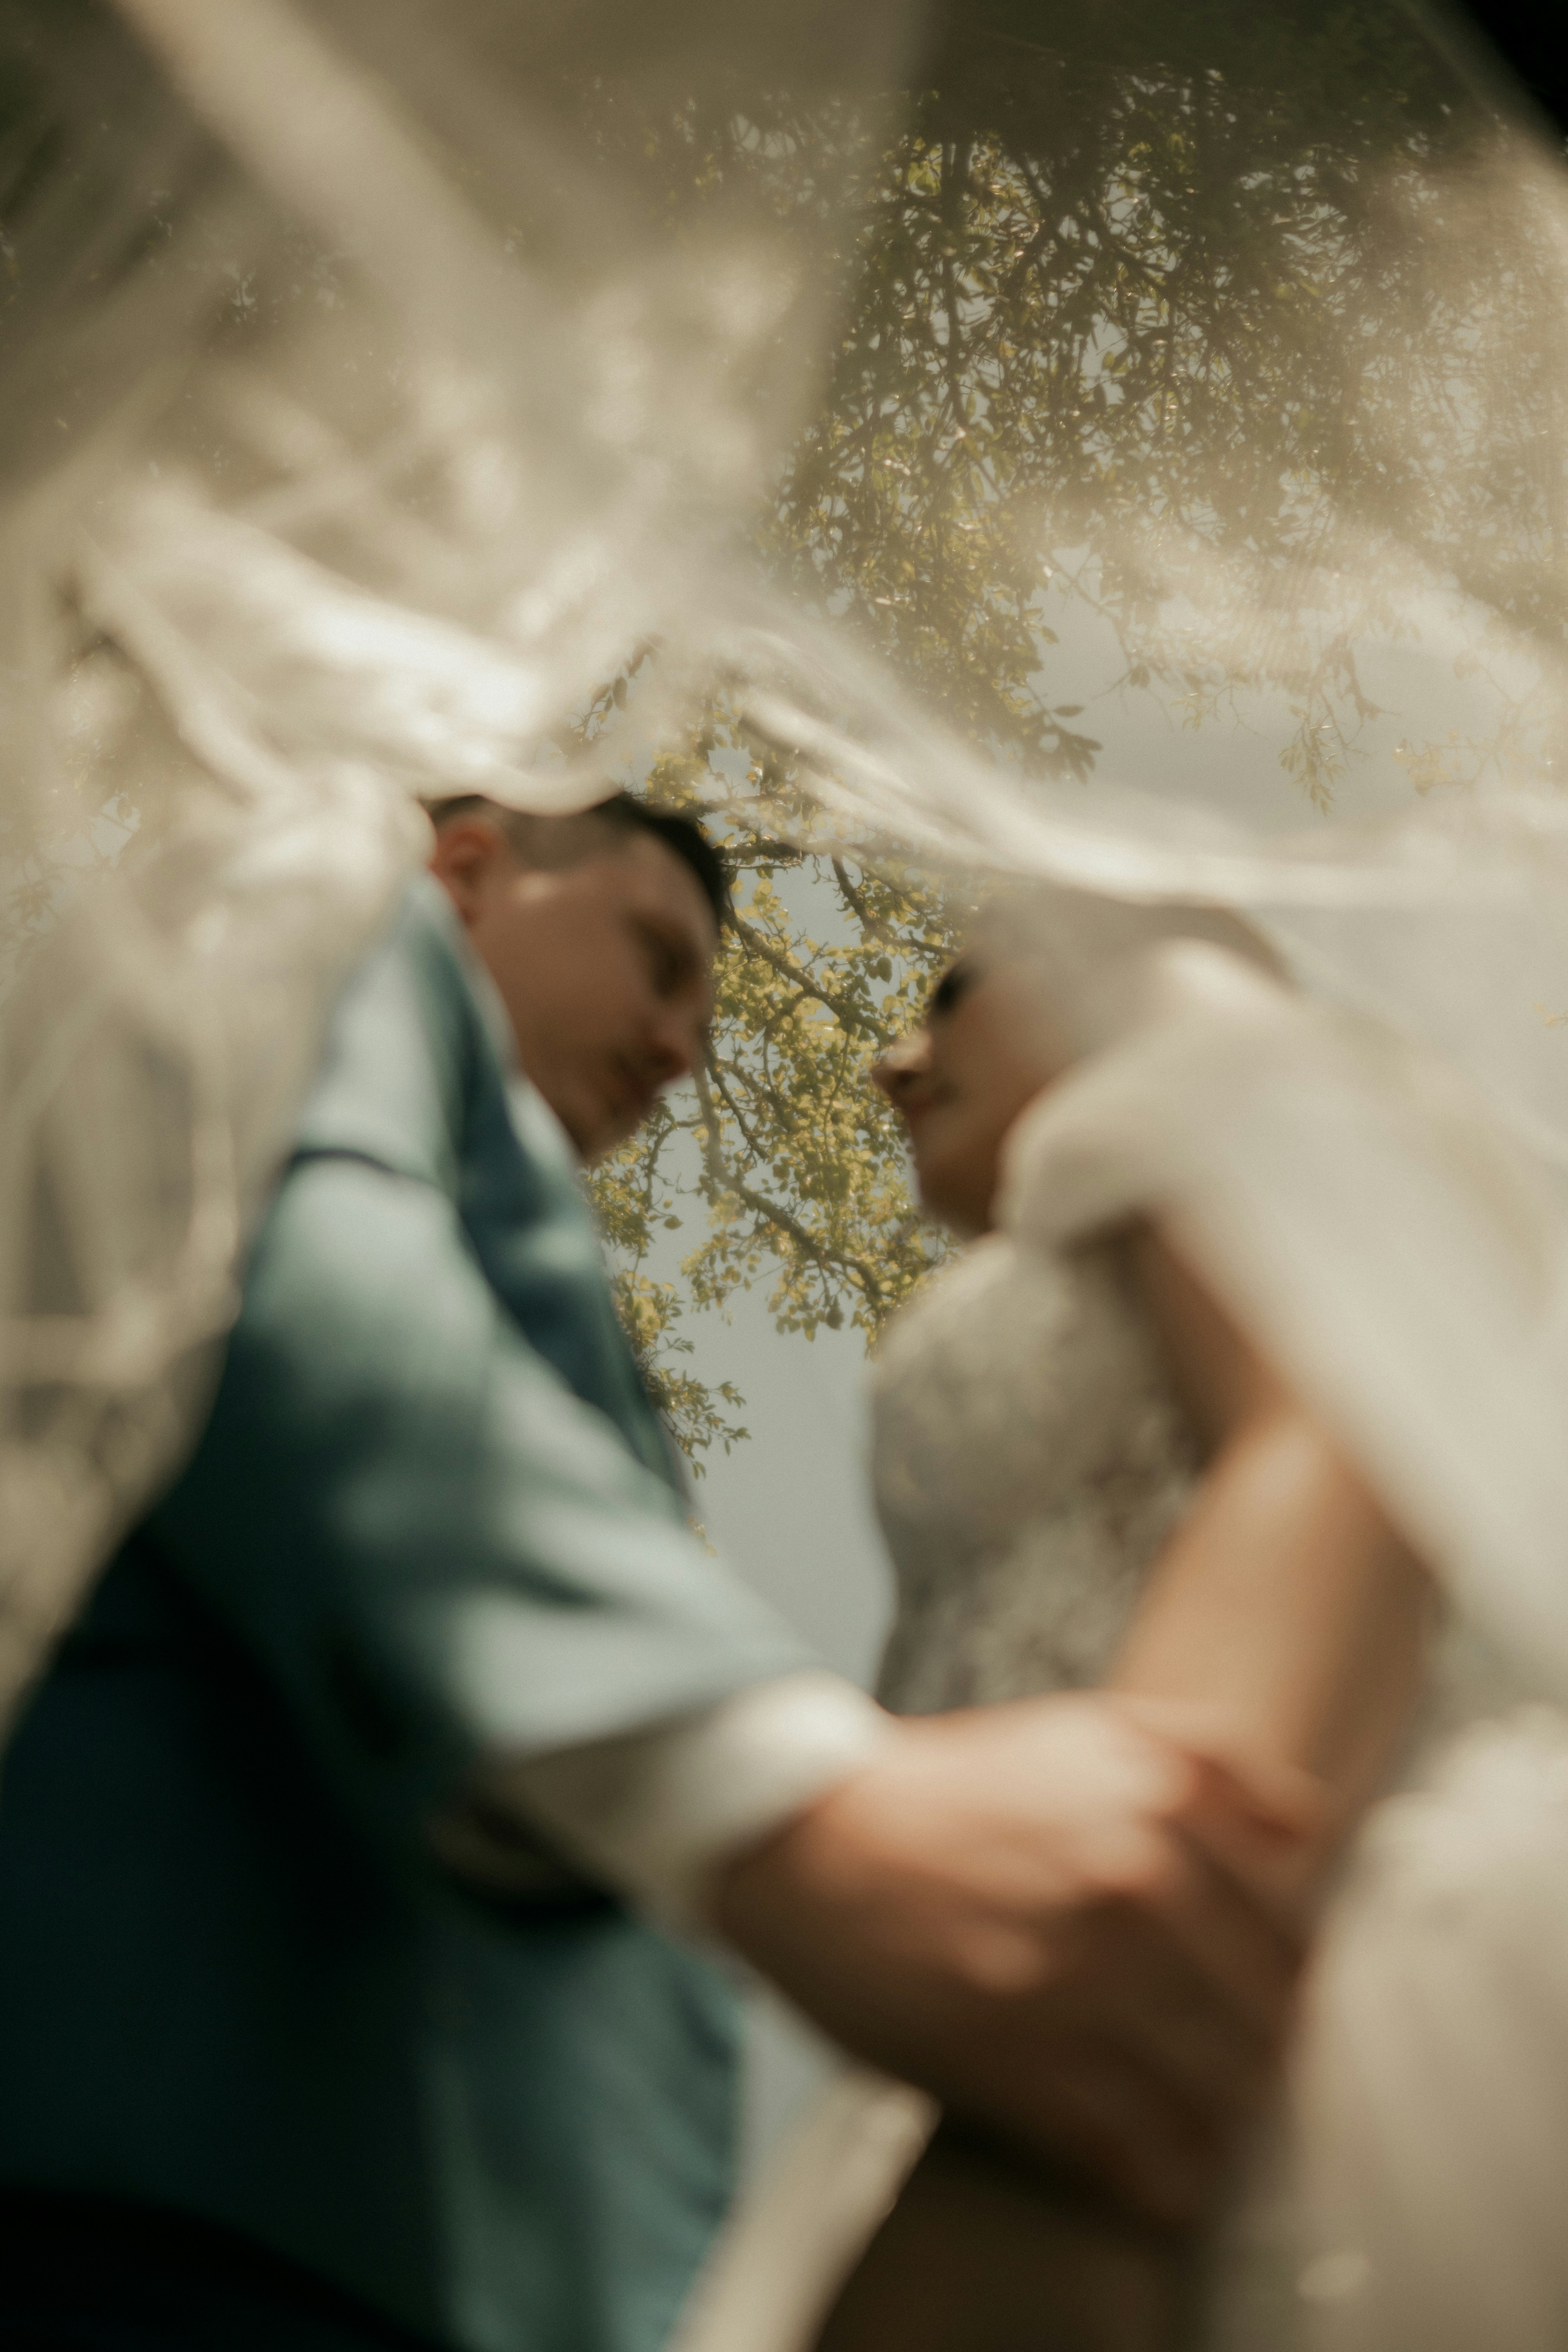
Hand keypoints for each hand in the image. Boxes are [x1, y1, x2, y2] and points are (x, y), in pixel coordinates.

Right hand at [710, 1691, 1319, 2224]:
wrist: (812, 1837)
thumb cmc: (955, 1788)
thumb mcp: (1087, 1728)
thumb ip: (1206, 1758)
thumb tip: (1304, 1830)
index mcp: (1159, 1803)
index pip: (1291, 1930)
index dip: (1287, 1981)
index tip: (1268, 2005)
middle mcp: (1132, 1884)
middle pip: (1266, 2016)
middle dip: (1264, 2057)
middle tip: (1240, 2075)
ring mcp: (1077, 1977)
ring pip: (1217, 2090)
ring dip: (1223, 2123)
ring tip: (1205, 2130)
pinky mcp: (1018, 2059)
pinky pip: (1137, 2150)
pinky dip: (1164, 2177)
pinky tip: (1160, 2177)